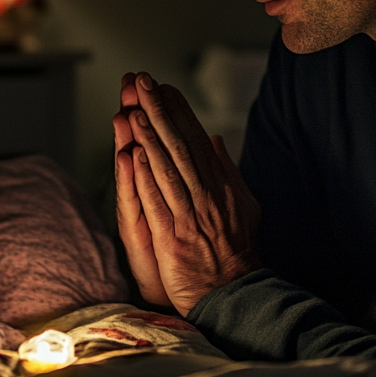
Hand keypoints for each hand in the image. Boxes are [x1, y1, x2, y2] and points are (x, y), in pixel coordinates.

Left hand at [124, 72, 260, 315]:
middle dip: (159, 111)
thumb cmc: (236, 248)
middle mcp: (207, 195)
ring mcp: (189, 216)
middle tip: (142, 83)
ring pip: (166, 168)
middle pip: (179, 145)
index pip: (196, 139)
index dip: (178, 110)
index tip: (163, 86)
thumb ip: (226, 169)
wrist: (233, 293)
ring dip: (149, 136)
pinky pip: (156, 202)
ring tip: (134, 109)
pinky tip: (133, 154)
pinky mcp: (171, 238)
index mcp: (222, 184)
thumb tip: (214, 138)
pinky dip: (144, 177)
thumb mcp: (242, 203)